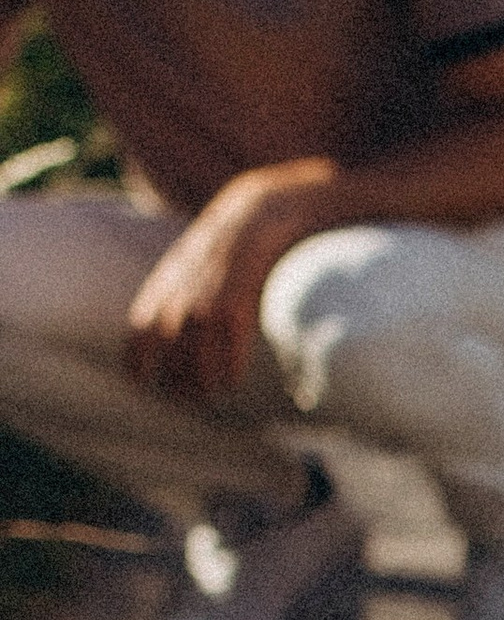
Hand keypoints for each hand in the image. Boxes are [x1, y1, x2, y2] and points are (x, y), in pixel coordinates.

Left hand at [121, 180, 294, 400]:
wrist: (251, 219)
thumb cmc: (217, 250)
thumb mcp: (178, 271)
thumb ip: (164, 302)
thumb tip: (158, 336)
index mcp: (158, 297)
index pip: (136, 348)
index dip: (139, 373)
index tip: (147, 387)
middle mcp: (176, 307)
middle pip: (169, 366)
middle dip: (176, 389)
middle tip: (187, 400)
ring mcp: (206, 311)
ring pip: (198, 370)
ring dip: (203, 390)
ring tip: (210, 397)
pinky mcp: (235, 313)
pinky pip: (229, 361)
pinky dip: (229, 378)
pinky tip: (232, 383)